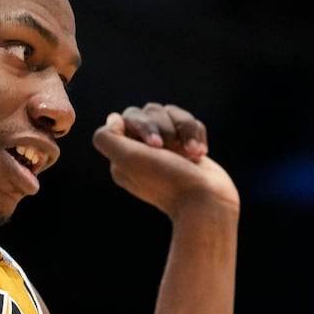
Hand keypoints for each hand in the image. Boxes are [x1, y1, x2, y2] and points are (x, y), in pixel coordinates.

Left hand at [92, 103, 238, 219]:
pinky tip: (199, 155)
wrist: (206, 201)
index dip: (144, 125)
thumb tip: (114, 119)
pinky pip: (191, 124)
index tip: (156, 147)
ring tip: (192, 154)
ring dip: (185, 130)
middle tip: (171, 151)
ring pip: (173, 114)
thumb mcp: (127, 159)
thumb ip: (107, 138)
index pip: (128, 118)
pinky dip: (197, 136)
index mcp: (124, 156)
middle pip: (151, 112)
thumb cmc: (168, 181)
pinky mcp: (189, 149)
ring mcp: (168, 150)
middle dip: (165, 128)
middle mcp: (143, 152)